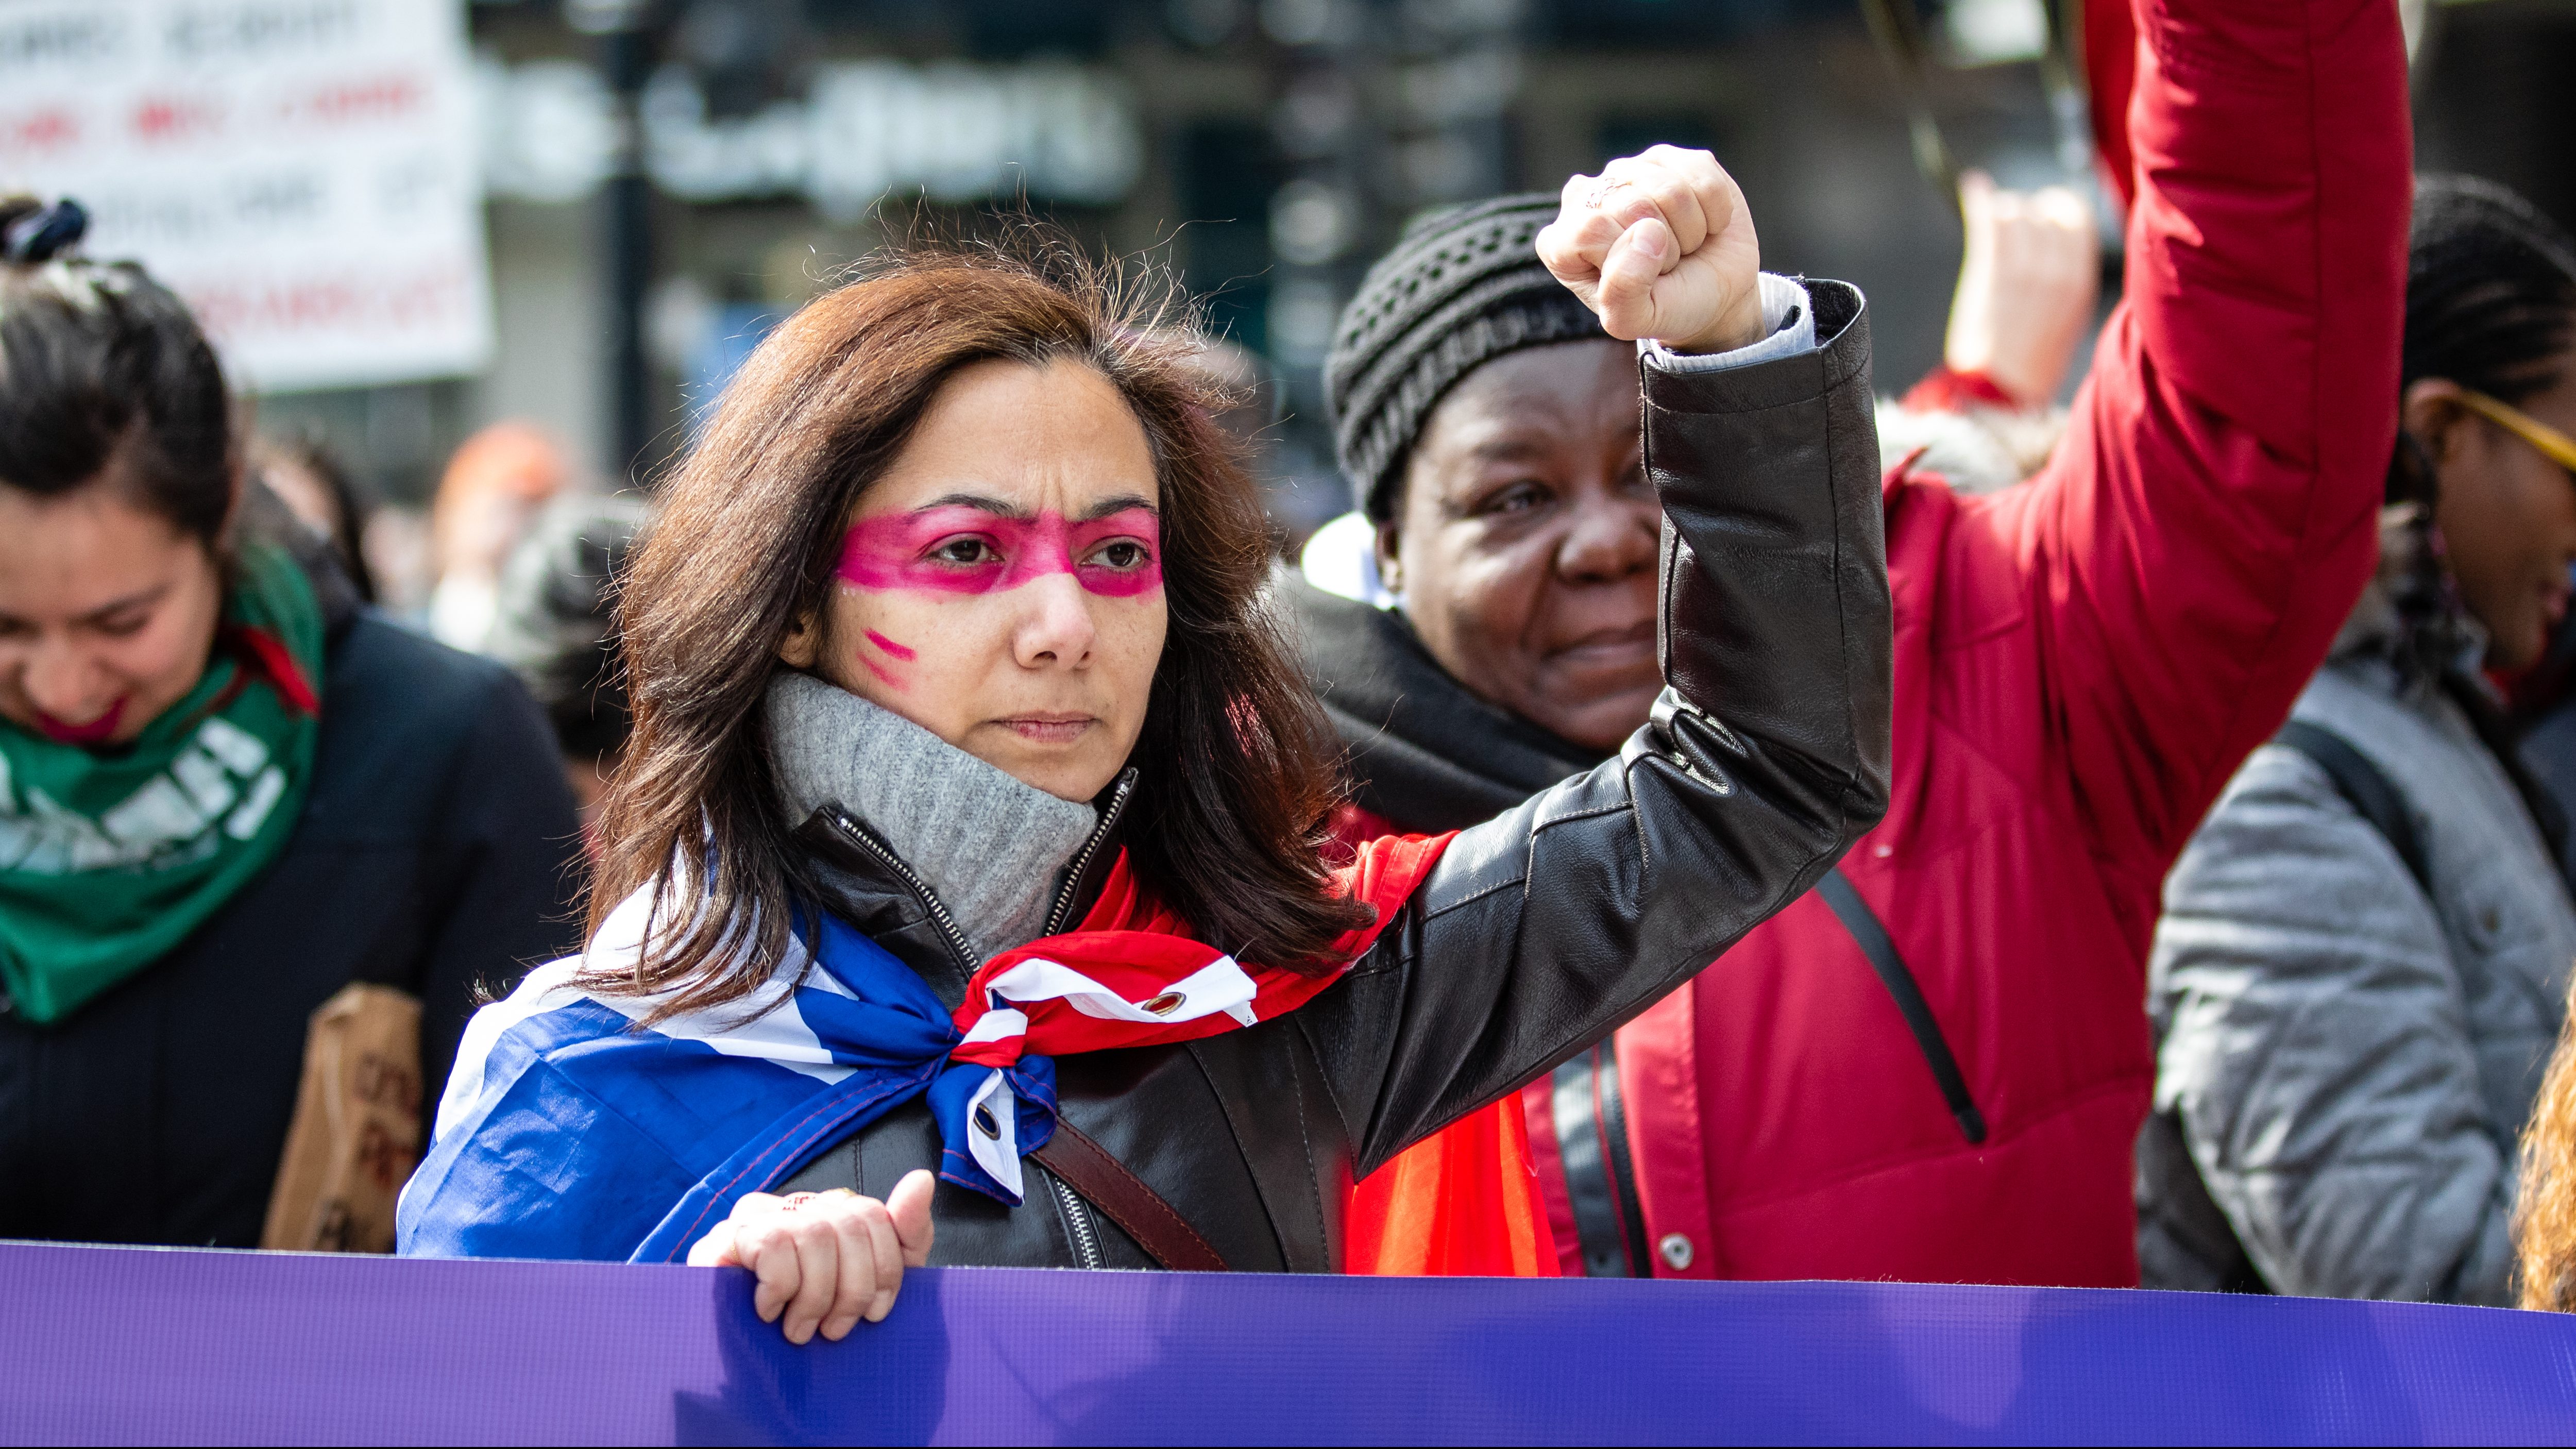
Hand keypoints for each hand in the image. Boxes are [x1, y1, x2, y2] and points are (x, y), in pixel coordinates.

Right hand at [686, 1170, 936, 1343]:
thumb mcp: (873, 1285)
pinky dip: (780, 1289)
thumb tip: (922, 1179)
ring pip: (814, 1235)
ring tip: (801, 1330)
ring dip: (815, 1297)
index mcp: (831, 1212)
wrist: (737, 1365)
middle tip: (835, 1330)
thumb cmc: (811, 1323)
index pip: (873, 1215)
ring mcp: (758, 1216)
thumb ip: (905, 1234)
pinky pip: (773, 1245)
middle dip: (852, 1289)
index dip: (885, 1269)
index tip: (876, 1314)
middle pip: (848, 1225)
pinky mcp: (725, 1237)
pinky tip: (770, 1311)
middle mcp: (795, 1205)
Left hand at [1537, 145, 1764, 354]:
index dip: (1628, 259)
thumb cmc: (1666, 306)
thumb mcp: (1634, 320)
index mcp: (1562, 242)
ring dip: (1690, 231)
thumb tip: (1646, 231)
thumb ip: (1622, 292)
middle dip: (1663, 248)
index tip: (1638, 279)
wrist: (1716, 295)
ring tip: (1681, 245)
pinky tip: (1702, 224)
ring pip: (1671, 191)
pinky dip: (1715, 214)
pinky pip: (1703, 180)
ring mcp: (1628, 171)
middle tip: (1663, 264)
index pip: (1590, 230)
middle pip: (1634, 206)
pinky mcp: (1671, 158)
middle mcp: (1587, 197)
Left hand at [1943, 171, 2097, 406]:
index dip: (2057, 211)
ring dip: (2000, 211)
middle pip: (2046, 212)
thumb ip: (2063, 283)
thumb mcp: (2062, 322)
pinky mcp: (1991, 274)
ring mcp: (2026, 272)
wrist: (1999, 397)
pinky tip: (1971, 188)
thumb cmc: (2025, 365)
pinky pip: (1987, 220)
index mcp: (2081, 285)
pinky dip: (1978, 199)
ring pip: (2016, 212)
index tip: (2041, 213)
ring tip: (1989, 221)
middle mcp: (2059, 273)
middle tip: (2008, 221)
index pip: (2078, 222)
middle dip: (2025, 211)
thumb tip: (2052, 246)